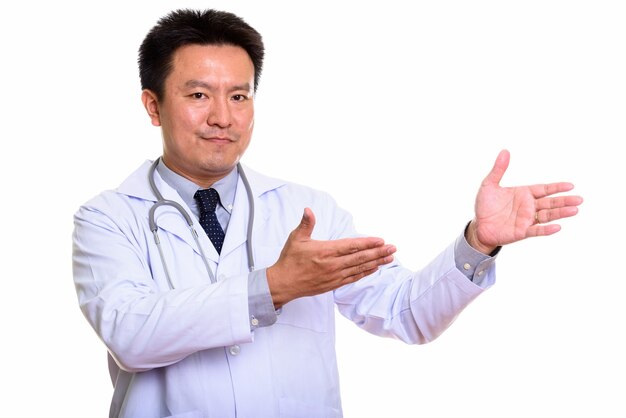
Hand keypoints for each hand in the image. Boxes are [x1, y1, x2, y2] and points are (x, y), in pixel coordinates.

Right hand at [267, 208, 395, 307]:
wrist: (283, 284)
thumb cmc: (289, 259)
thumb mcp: (296, 238)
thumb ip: (306, 224)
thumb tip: (308, 209)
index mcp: (325, 251)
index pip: (351, 246)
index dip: (367, 243)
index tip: (380, 240)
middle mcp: (332, 264)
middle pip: (360, 258)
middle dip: (378, 252)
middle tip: (393, 248)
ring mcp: (334, 276)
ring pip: (360, 268)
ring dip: (376, 263)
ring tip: (390, 258)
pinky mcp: (334, 284)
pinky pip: (354, 278)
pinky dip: (366, 272)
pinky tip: (375, 268)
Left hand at [466, 150, 583, 253]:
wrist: (478, 225)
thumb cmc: (485, 206)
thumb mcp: (489, 185)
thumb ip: (498, 169)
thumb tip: (504, 151)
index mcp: (524, 194)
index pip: (544, 189)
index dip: (556, 187)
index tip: (570, 186)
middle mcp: (528, 206)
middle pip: (550, 202)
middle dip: (564, 201)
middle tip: (580, 199)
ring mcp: (527, 219)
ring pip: (547, 216)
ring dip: (561, 213)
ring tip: (575, 210)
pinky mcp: (522, 232)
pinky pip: (536, 231)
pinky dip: (546, 230)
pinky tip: (557, 227)